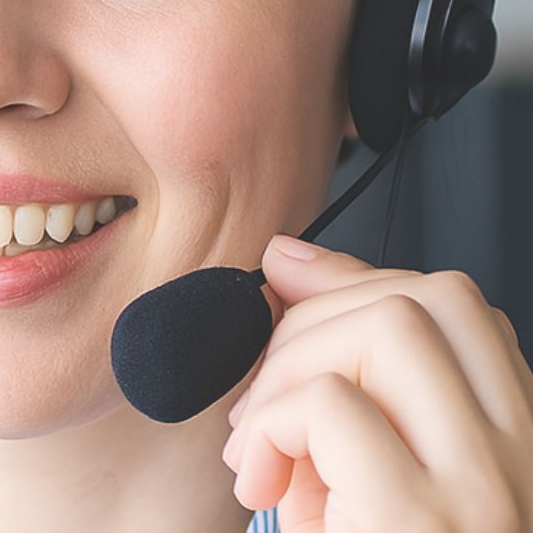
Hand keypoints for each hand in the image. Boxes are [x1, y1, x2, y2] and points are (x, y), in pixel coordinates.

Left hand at [220, 236, 532, 530]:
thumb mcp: (348, 463)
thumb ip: (336, 367)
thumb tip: (287, 255)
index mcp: (514, 440)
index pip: (457, 305)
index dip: (357, 282)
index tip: (287, 299)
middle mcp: (520, 459)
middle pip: (431, 295)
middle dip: (316, 318)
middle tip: (261, 401)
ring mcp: (483, 486)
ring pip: (390, 327)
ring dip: (287, 370)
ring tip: (255, 444)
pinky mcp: (419, 516)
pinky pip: (330, 402)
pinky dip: (266, 427)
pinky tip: (259, 480)